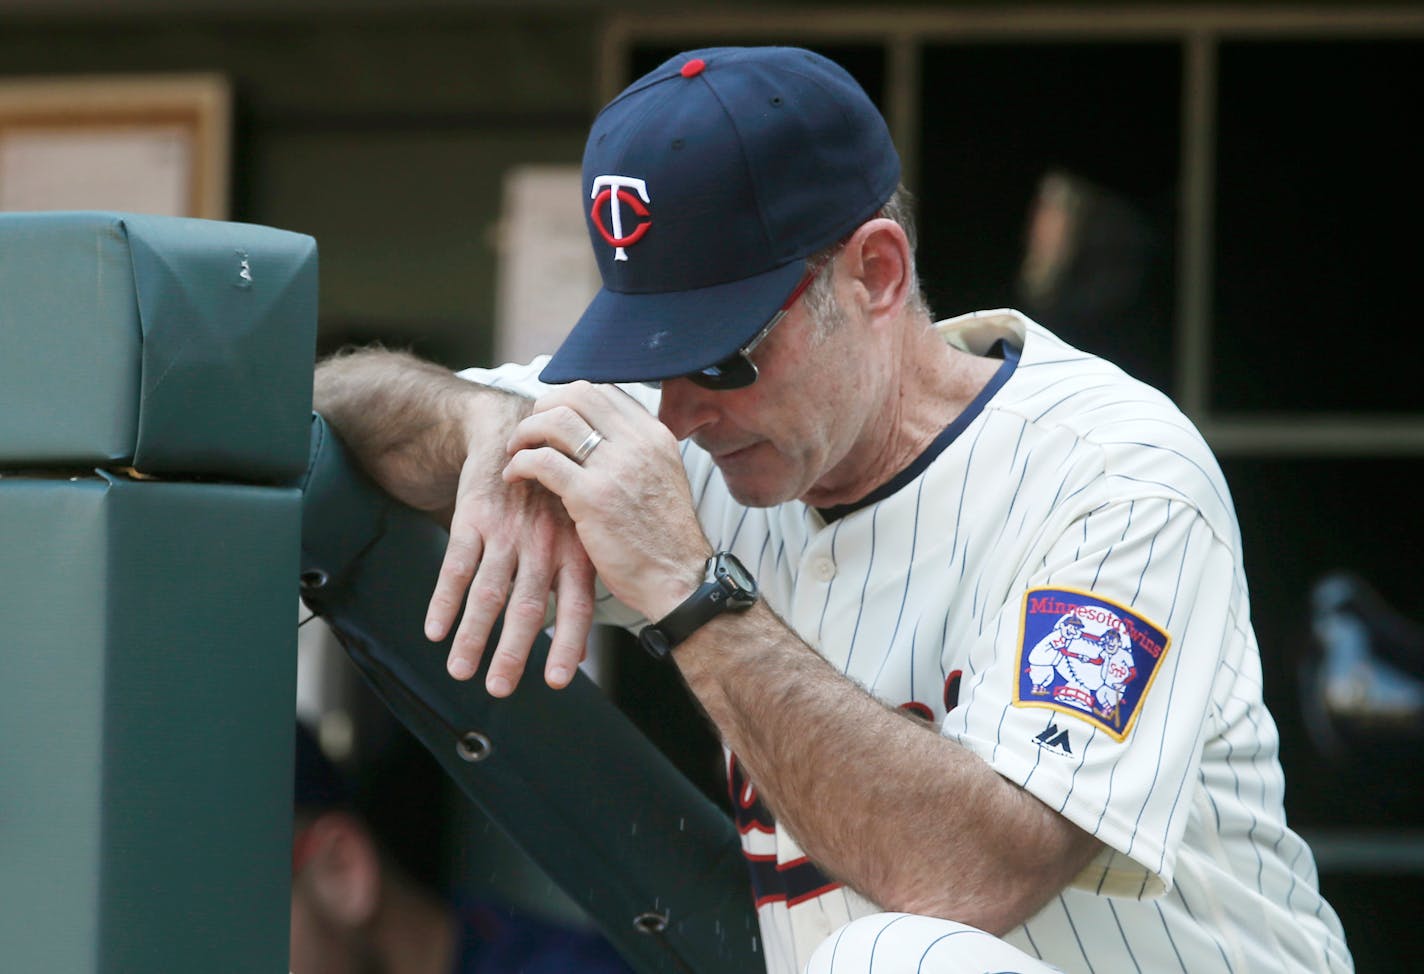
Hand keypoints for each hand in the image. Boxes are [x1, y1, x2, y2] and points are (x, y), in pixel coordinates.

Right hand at [425, 412, 595, 697]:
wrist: (516, 432)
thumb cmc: (553, 497)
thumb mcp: (579, 532)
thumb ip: (577, 587)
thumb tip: (577, 655)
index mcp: (575, 551)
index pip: (577, 605)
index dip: (568, 643)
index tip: (556, 681)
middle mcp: (543, 544)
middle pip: (528, 606)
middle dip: (512, 652)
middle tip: (498, 689)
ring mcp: (507, 532)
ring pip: (488, 592)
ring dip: (473, 635)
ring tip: (460, 671)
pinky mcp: (474, 518)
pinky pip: (456, 566)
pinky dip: (444, 602)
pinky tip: (435, 630)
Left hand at [502, 382, 710, 623]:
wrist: (679, 579)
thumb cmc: (664, 539)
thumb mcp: (661, 478)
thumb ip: (634, 452)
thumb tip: (598, 434)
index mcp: (654, 435)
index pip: (603, 391)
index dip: (569, 398)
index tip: (553, 417)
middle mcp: (637, 443)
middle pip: (577, 394)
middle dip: (543, 406)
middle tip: (530, 431)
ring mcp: (615, 467)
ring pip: (555, 421)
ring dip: (526, 431)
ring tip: (516, 451)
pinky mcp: (591, 496)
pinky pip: (541, 461)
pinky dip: (520, 463)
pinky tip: (515, 476)